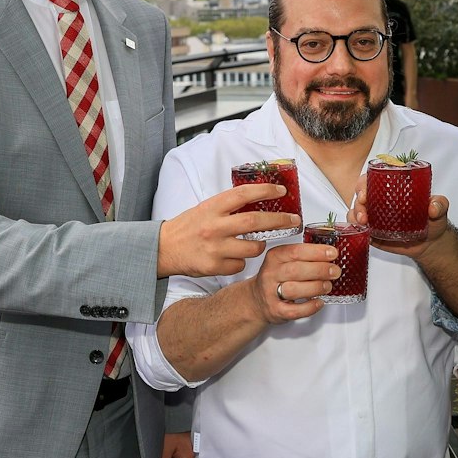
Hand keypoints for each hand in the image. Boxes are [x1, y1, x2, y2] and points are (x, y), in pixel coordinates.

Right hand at [157, 185, 299, 277]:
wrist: (164, 248)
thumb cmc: (189, 226)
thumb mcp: (206, 208)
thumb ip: (229, 206)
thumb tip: (259, 199)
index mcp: (212, 207)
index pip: (243, 194)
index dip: (265, 190)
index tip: (281, 190)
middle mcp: (214, 226)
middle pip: (255, 221)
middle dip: (279, 220)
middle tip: (294, 219)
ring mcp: (214, 248)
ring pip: (252, 248)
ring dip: (260, 245)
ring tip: (257, 243)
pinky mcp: (213, 266)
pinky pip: (239, 265)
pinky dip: (241, 261)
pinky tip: (233, 257)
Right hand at [252, 242, 340, 323]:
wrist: (258, 300)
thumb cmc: (277, 278)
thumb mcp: (285, 261)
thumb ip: (304, 256)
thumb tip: (330, 255)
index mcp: (275, 257)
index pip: (296, 251)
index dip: (317, 252)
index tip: (332, 253)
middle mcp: (270, 274)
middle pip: (296, 270)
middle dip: (320, 270)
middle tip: (335, 271)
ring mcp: (271, 293)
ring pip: (294, 290)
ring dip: (316, 287)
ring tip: (327, 286)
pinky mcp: (276, 311)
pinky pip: (295, 310)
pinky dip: (310, 307)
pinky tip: (319, 302)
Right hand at [350, 191, 455, 259]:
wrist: (431, 243)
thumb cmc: (433, 221)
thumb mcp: (440, 209)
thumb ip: (440, 204)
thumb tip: (432, 208)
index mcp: (392, 188)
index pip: (372, 178)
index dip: (364, 183)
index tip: (365, 193)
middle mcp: (380, 200)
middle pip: (360, 194)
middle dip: (357, 202)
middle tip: (364, 212)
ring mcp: (374, 216)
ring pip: (355, 211)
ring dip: (355, 216)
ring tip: (364, 224)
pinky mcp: (373, 232)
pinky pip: (358, 229)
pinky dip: (356, 230)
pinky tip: (363, 233)